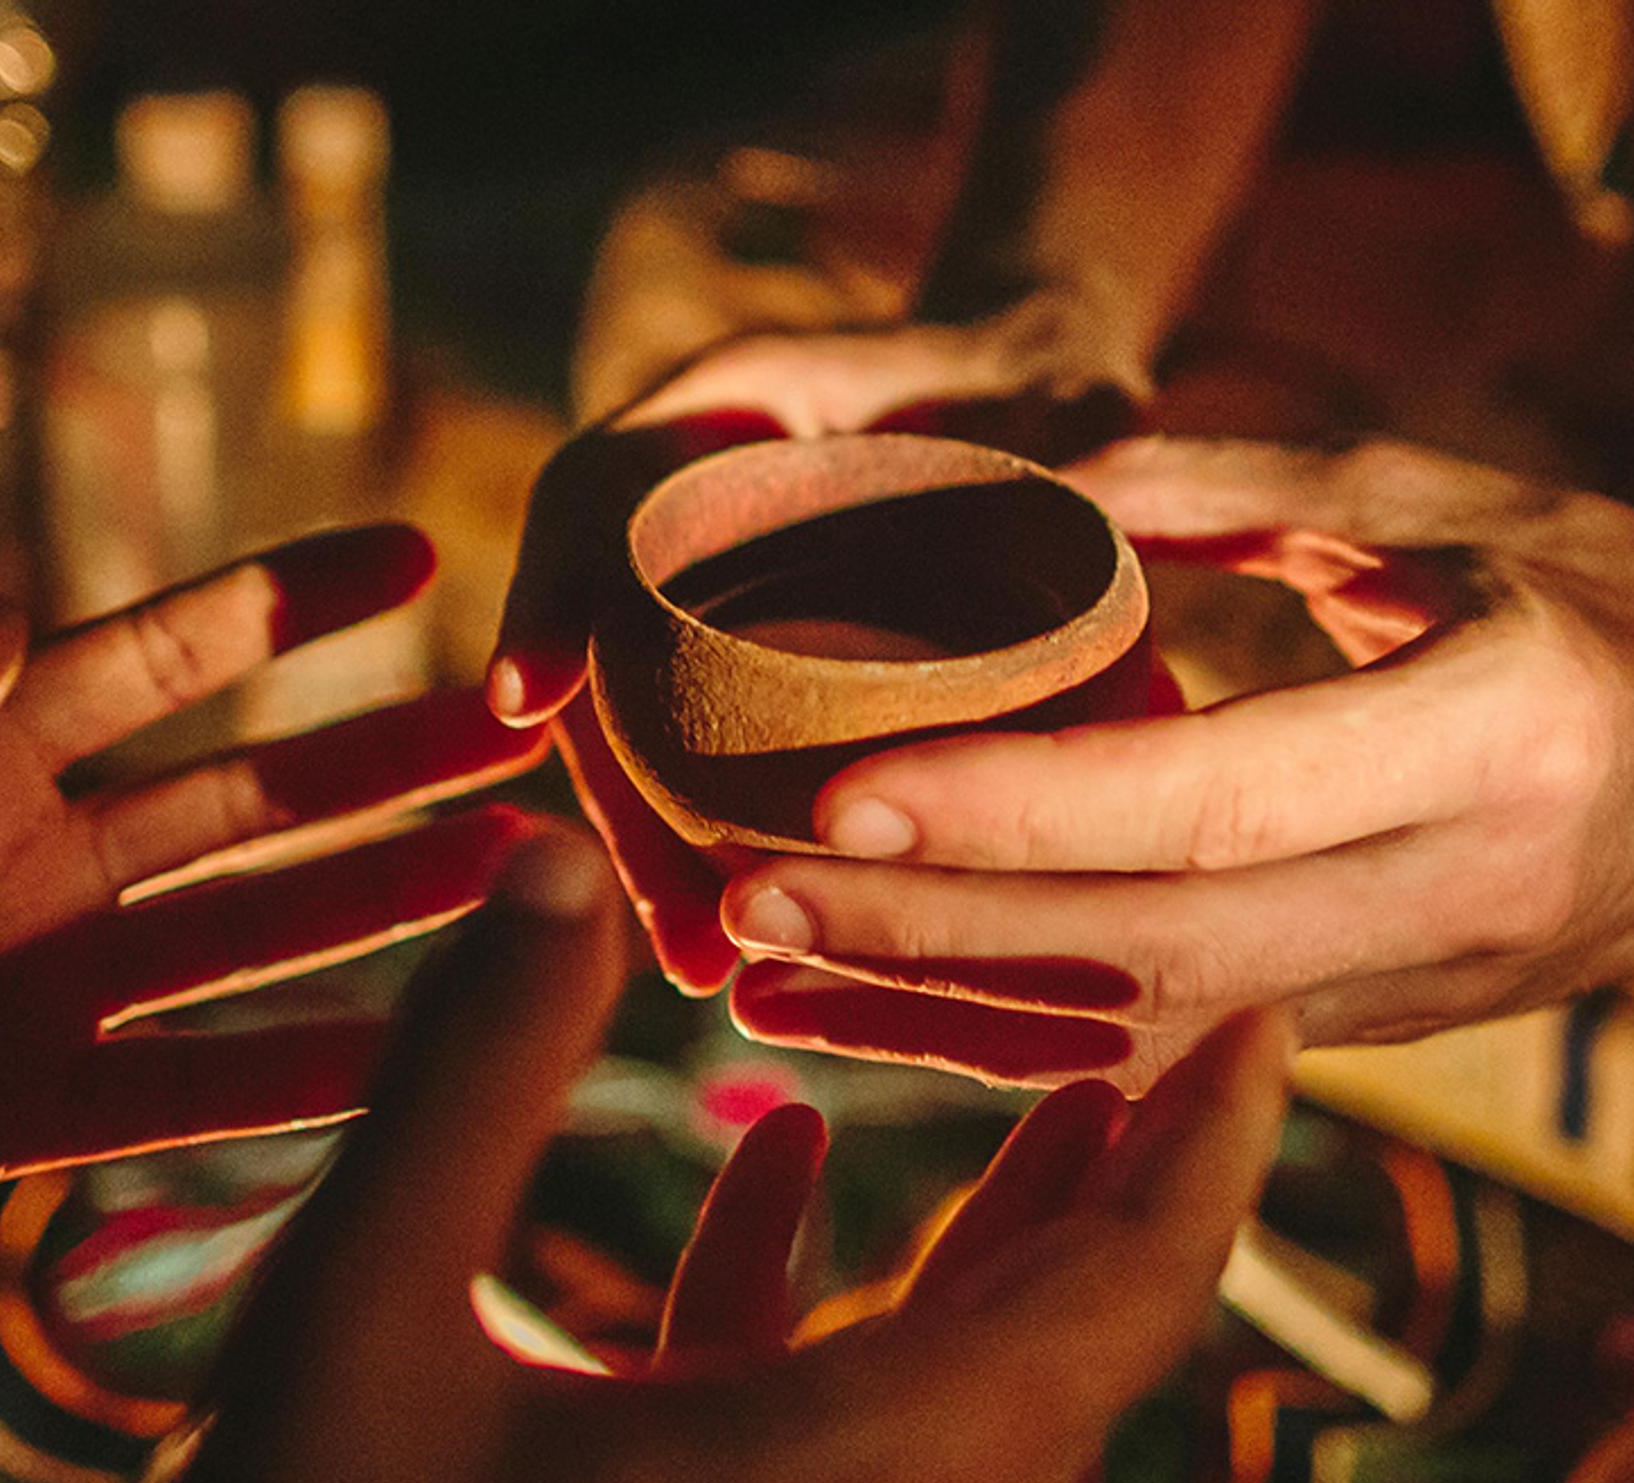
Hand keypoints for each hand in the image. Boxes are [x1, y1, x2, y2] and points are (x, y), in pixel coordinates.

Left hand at [0, 524, 550, 1336]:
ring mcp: (11, 991)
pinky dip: (290, 1086)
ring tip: (531, 880)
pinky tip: (410, 1067)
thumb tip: (13, 624)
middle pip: (244, 791)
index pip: (147, 651)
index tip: (422, 564)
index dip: (283, 605)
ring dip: (384, 909)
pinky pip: (169, 1097)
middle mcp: (4, 855)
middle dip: (390, 757)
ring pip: (243, 936)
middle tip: (543, 724)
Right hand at [141, 827, 1292, 1482]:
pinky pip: (840, 1441)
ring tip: (1055, 1080)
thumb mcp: (356, 1306)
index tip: (1271, 1019)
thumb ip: (474, 1076)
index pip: (1124, 1302)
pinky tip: (783, 1160)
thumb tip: (558, 850)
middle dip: (1127, 1175)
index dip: (1211, 1151)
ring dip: (1003, 1240)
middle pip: (1070, 1350)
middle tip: (1178, 1011)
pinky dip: (841, 1308)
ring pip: (968, 1399)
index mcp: (855, 1477)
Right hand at [494, 299, 1151, 1085]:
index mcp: (719, 405)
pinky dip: (720, 845)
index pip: (596, 494)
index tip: (534, 700)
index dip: (552, 594)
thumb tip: (1100, 539)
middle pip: (606, 654)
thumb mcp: (1057, 387)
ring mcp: (699, 591)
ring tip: (708, 964)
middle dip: (626, 798)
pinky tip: (765, 941)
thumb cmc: (1036, 367)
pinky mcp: (747, 669)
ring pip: (645, 729)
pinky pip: (704, 761)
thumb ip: (1068, 441)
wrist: (1035, 384)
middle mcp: (680, 499)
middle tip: (679, 930)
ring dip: (665, 848)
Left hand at [712, 436, 1633, 1067]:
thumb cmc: (1625, 591)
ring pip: (1159, 1039)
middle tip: (742, 898)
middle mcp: (1468, 895)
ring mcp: (1441, 993)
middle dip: (935, 941)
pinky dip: (1035, 1042)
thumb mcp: (1463, 501)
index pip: (1217, 802)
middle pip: (1157, 955)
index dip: (1021, 816)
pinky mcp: (1403, 1034)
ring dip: (953, 1018)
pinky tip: (896, 1012)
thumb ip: (1258, 484)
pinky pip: (1192, 1057)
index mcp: (1495, 742)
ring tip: (766, 971)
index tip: (842, 798)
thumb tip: (1055, 481)